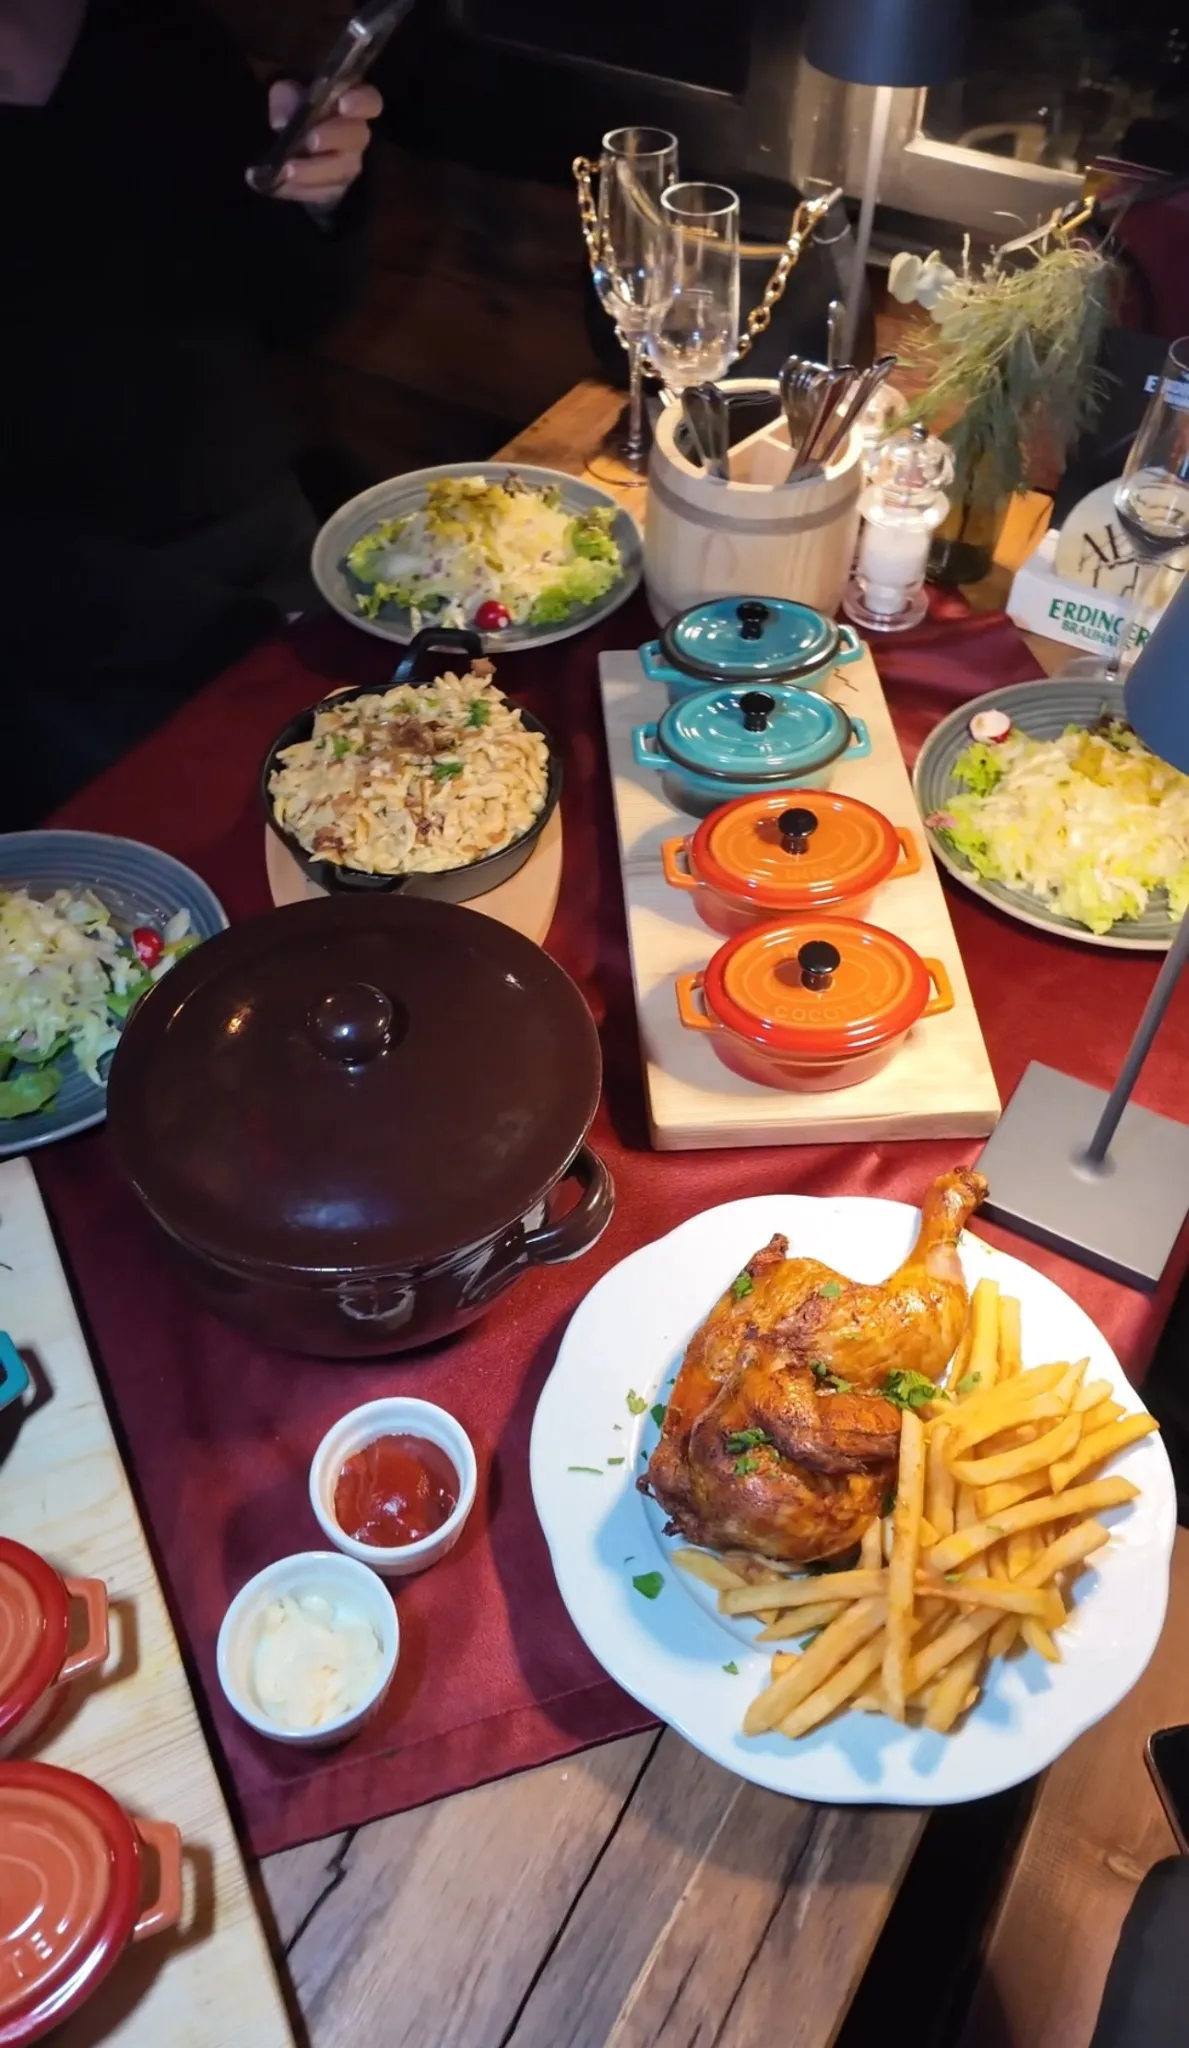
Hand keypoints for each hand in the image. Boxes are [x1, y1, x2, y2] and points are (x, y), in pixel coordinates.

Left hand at [262, 79, 381, 204]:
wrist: (292, 148)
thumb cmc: (297, 111)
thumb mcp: (286, 97)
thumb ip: (286, 99)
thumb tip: (282, 121)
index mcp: (352, 104)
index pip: (370, 101)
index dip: (360, 103)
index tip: (343, 104)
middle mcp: (356, 135)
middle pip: (357, 137)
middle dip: (334, 137)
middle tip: (311, 140)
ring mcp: (348, 165)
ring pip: (340, 170)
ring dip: (312, 170)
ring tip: (287, 169)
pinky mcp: (334, 190)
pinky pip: (320, 193)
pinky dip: (297, 188)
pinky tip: (277, 183)